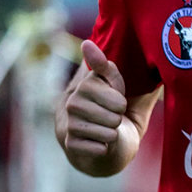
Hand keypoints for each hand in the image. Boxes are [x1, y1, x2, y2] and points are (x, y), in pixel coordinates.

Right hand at [60, 40, 127, 158]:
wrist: (99, 138)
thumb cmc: (111, 108)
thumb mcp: (114, 85)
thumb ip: (104, 65)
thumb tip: (85, 43)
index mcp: (84, 85)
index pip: (118, 100)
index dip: (122, 104)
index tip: (115, 103)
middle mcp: (72, 103)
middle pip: (115, 117)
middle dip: (118, 120)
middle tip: (110, 119)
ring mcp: (69, 124)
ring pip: (109, 133)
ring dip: (112, 134)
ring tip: (105, 130)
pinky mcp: (71, 145)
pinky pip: (100, 148)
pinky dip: (105, 148)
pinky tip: (98, 144)